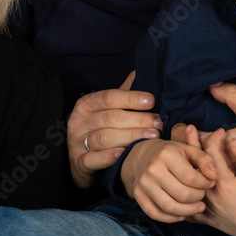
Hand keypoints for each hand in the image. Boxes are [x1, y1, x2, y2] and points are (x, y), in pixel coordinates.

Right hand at [67, 70, 162, 188]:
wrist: (82, 163)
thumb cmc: (100, 132)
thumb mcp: (107, 111)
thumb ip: (123, 94)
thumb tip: (140, 72)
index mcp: (86, 105)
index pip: (109, 97)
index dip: (131, 98)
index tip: (152, 101)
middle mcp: (79, 121)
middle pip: (110, 117)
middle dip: (137, 120)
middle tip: (159, 123)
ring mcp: (76, 142)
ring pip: (104, 137)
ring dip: (130, 136)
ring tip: (152, 137)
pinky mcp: (78, 163)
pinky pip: (92, 159)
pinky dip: (107, 157)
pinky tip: (122, 154)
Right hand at [120, 129, 216, 221]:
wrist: (144, 156)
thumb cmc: (172, 154)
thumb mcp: (189, 150)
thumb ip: (205, 160)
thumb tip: (214, 176)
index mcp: (166, 155)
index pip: (190, 178)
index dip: (205, 184)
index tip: (209, 183)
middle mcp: (152, 169)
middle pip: (182, 195)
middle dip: (198, 198)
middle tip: (202, 195)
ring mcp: (143, 183)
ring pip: (170, 207)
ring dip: (188, 211)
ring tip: (198, 207)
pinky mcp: (138, 195)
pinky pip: (155, 214)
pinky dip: (171, 218)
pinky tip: (182, 214)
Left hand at [189, 130, 235, 235]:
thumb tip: (233, 140)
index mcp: (224, 183)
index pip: (212, 154)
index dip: (215, 138)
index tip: (220, 130)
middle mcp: (211, 195)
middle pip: (195, 165)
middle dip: (191, 144)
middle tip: (188, 129)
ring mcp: (208, 208)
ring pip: (189, 184)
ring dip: (186, 165)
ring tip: (182, 152)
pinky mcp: (208, 219)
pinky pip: (188, 205)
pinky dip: (183, 193)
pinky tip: (180, 185)